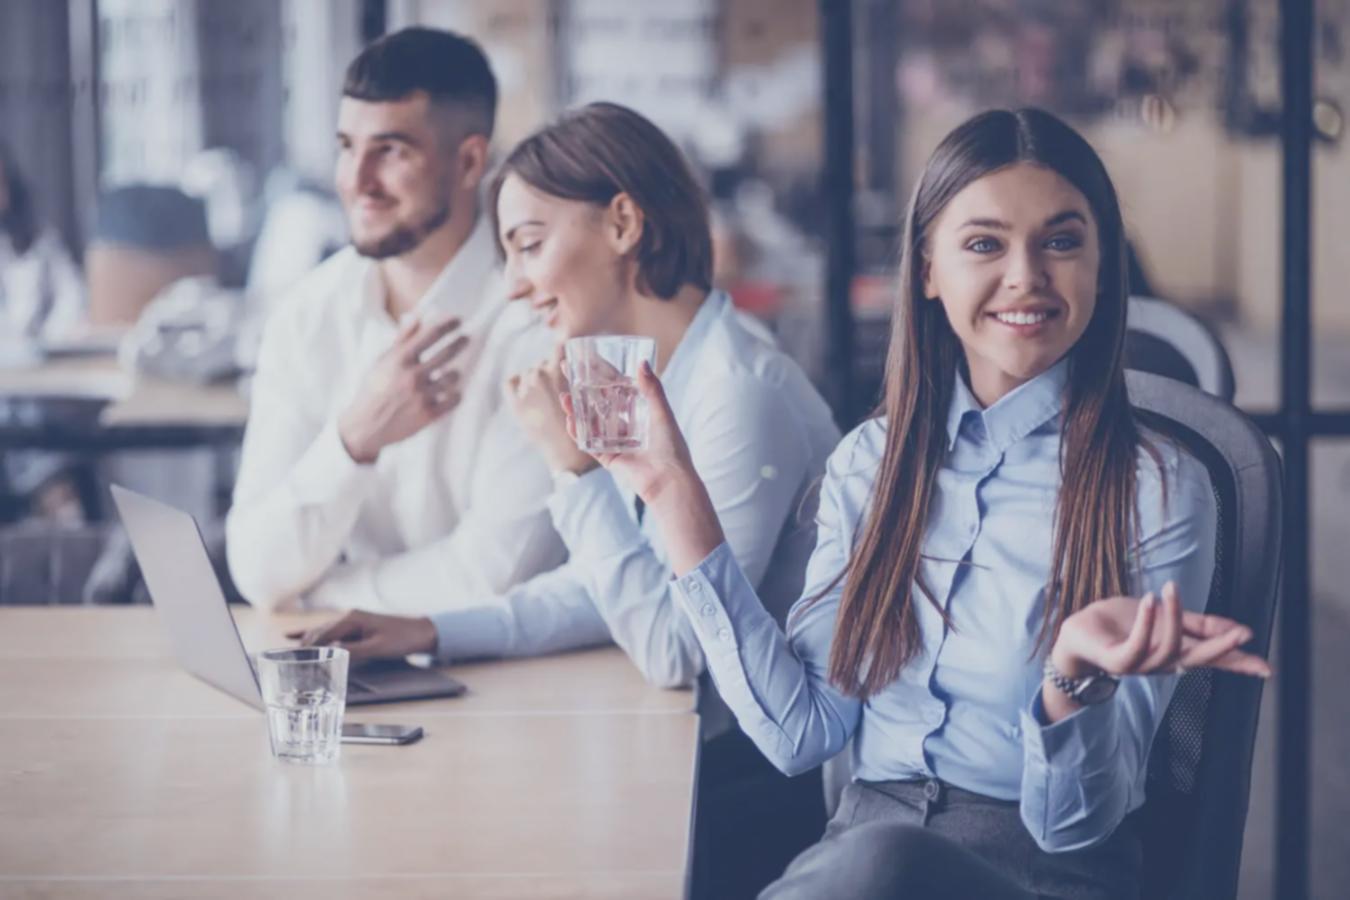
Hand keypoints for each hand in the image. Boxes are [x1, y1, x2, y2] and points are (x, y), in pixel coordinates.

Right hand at [286, 610, 437, 661]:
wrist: (421, 631)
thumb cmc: (402, 639)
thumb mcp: (378, 648)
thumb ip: (354, 650)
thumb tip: (331, 653)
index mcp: (352, 618)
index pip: (323, 634)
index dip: (308, 648)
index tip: (293, 661)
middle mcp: (349, 616)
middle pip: (319, 632)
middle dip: (303, 646)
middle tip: (288, 663)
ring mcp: (351, 620)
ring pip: (322, 632)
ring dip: (306, 642)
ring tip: (288, 656)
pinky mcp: (354, 626)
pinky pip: (329, 630)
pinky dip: (312, 634)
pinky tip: (292, 635)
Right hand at [337, 316, 468, 463]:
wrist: (365, 426)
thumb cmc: (374, 389)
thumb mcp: (382, 361)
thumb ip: (402, 339)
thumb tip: (416, 316)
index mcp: (399, 360)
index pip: (430, 335)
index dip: (447, 325)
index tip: (458, 320)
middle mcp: (412, 376)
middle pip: (446, 353)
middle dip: (459, 343)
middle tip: (466, 339)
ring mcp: (421, 396)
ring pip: (452, 377)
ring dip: (454, 373)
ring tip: (450, 373)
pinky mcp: (428, 415)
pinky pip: (454, 399)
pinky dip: (455, 394)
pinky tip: (452, 392)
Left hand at [506, 345, 594, 474]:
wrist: (570, 454)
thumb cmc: (585, 426)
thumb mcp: (587, 394)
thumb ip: (578, 375)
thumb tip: (569, 353)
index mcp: (561, 371)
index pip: (560, 346)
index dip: (564, 351)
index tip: (567, 359)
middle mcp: (541, 376)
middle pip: (543, 363)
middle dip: (551, 372)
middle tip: (559, 389)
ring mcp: (526, 389)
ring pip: (529, 372)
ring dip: (536, 380)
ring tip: (546, 397)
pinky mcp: (516, 403)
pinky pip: (511, 382)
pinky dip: (518, 382)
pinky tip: (526, 391)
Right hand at [562, 360, 695, 504]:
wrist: (668, 479)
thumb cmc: (671, 446)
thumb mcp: (662, 412)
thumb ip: (652, 389)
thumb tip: (642, 362)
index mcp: (638, 410)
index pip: (615, 386)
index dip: (600, 372)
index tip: (585, 359)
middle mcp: (624, 423)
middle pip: (598, 401)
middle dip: (582, 388)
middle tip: (566, 372)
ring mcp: (614, 440)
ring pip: (590, 421)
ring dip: (576, 409)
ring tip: (565, 397)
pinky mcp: (608, 456)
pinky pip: (589, 443)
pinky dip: (578, 433)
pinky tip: (569, 421)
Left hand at [1050, 581, 1271, 679]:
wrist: (1079, 634)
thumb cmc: (1121, 625)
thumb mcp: (1164, 617)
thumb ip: (1198, 624)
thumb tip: (1239, 629)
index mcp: (1176, 653)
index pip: (1213, 660)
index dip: (1239, 664)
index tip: (1266, 668)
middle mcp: (1162, 663)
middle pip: (1197, 660)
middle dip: (1220, 647)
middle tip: (1242, 633)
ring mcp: (1140, 665)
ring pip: (1168, 649)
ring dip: (1173, 618)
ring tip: (1169, 589)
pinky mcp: (1117, 661)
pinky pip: (1136, 646)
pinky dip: (1146, 622)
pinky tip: (1151, 601)